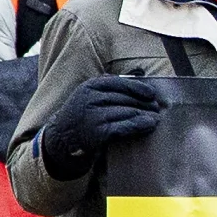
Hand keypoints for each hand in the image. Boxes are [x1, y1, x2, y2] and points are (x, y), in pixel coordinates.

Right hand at [40, 73, 169, 178]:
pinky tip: (150, 125)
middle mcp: (90, 99)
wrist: (60, 139)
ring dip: (145, 115)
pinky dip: (140, 125)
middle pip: (126, 99)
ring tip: (156, 118)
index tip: (151, 94)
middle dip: (144, 104)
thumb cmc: (81, 115)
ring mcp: (93, 116)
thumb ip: (109, 86)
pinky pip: (124, 127)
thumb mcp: (89, 95)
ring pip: (127, 112)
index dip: (138, 88)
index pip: (120, 83)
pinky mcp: (97, 133)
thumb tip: (140, 77)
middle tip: (156, 109)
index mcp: (89, 86)